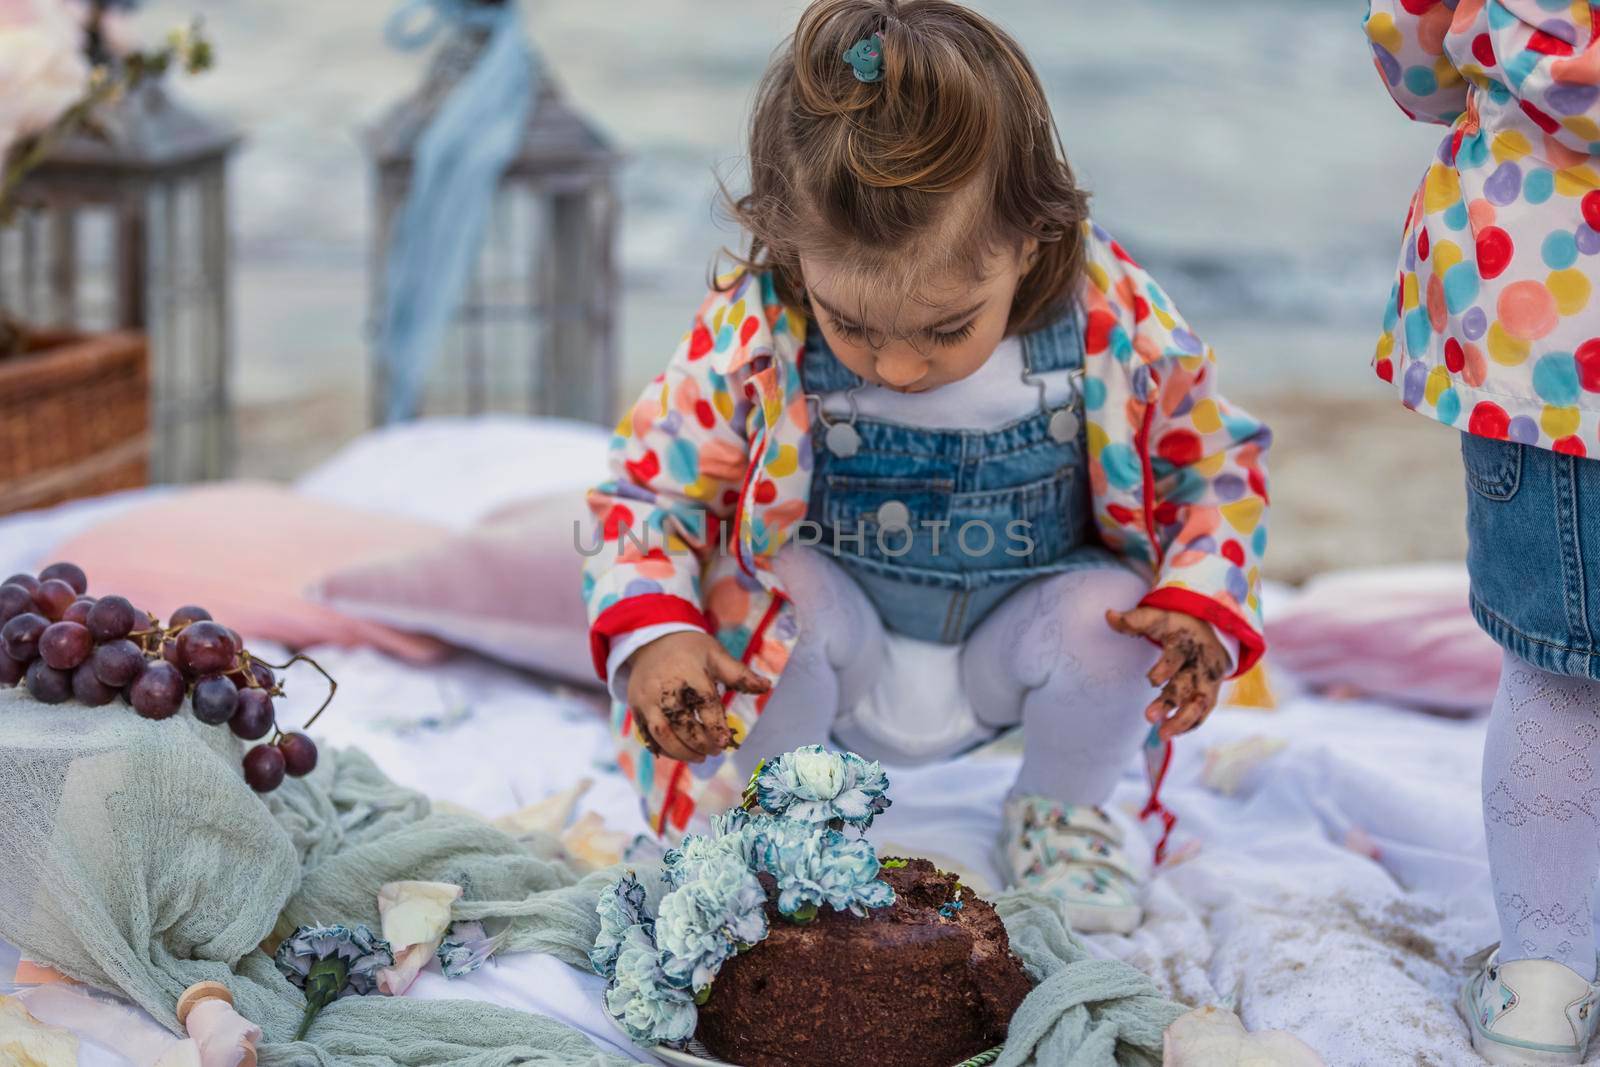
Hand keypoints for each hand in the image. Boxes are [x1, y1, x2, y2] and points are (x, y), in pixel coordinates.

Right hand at [623, 631, 770, 762]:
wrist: (652, 639)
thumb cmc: (690, 650)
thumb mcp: (715, 654)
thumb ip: (739, 674)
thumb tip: (767, 686)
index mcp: (689, 672)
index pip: (704, 704)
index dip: (716, 727)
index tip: (725, 743)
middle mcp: (664, 687)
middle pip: (681, 723)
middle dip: (700, 743)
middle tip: (715, 752)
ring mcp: (646, 698)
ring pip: (662, 733)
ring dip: (681, 752)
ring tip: (699, 757)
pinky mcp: (636, 707)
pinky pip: (647, 735)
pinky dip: (664, 749)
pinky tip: (680, 753)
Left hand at [1105, 606, 1228, 740]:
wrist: (1213, 631)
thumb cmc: (1177, 626)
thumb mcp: (1158, 618)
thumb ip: (1134, 621)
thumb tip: (1108, 615)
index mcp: (1186, 643)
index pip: (1177, 655)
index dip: (1166, 667)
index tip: (1152, 680)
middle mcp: (1199, 663)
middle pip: (1187, 684)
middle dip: (1170, 702)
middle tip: (1148, 717)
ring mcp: (1208, 681)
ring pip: (1200, 704)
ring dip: (1183, 721)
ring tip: (1163, 734)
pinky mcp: (1211, 693)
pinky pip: (1204, 713)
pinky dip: (1190, 724)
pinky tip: (1171, 733)